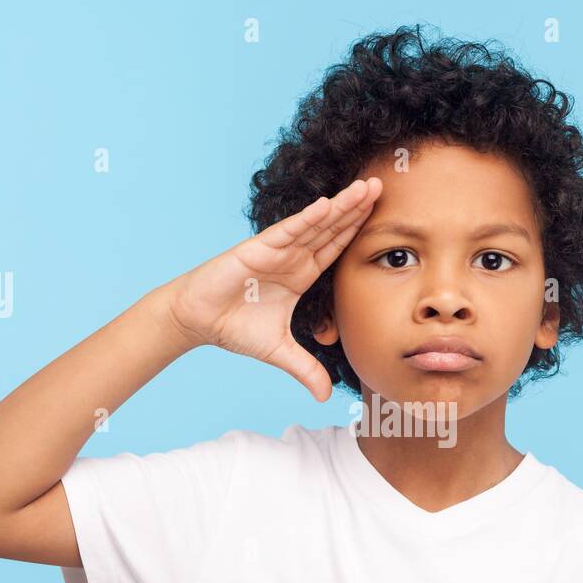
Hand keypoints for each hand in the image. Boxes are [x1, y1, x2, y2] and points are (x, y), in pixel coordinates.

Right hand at [161, 177, 382, 401]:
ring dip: (340, 206)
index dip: (358, 231)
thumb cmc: (234, 327)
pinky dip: (307, 219)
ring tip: (365, 187)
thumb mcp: (280, 352)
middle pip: (332, 228)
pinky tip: (327, 205)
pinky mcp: (258, 249)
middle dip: (357, 208)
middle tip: (383, 186)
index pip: (337, 248)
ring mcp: (277, 250)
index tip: (383, 216)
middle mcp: (293, 257)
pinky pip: (288, 232)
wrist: (198, 320)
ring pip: (315, 224)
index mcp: (302, 274)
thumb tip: (325, 397)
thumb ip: (305, 370)